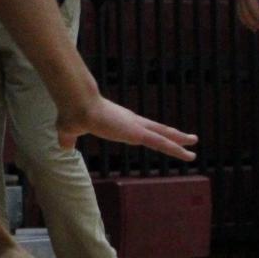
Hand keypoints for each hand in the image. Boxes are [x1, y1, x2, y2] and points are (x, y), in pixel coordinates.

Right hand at [56, 92, 196, 162]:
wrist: (76, 104)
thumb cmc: (72, 113)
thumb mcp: (68, 131)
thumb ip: (68, 139)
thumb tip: (63, 147)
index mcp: (118, 122)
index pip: (140, 129)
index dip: (151, 133)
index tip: (160, 136)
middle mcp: (131, 122)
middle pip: (157, 130)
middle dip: (172, 134)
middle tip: (188, 138)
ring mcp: (135, 127)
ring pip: (163, 135)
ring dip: (179, 141)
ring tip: (194, 144)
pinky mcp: (137, 132)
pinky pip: (161, 142)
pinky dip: (175, 148)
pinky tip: (187, 153)